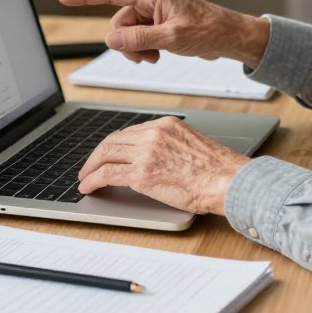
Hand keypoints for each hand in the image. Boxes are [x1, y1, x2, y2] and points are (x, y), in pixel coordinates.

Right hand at [58, 0, 269, 67]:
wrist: (230, 36)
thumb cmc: (208, 30)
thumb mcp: (171, 38)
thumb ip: (139, 39)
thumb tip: (112, 39)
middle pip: (119, 20)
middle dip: (126, 42)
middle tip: (145, 57)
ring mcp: (156, 11)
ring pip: (129, 31)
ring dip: (136, 48)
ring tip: (155, 58)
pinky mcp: (162, 23)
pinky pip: (141, 36)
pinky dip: (145, 48)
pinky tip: (159, 55)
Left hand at [76, 116, 249, 214]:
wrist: (227, 181)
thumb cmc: (218, 170)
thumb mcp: (193, 145)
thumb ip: (172, 146)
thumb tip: (159, 160)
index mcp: (166, 124)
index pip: (131, 131)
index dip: (115, 145)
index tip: (108, 154)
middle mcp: (153, 134)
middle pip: (114, 140)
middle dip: (97, 154)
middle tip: (89, 166)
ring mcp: (146, 152)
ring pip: (106, 154)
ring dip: (90, 167)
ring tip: (85, 178)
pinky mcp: (141, 174)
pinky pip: (107, 174)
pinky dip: (93, 180)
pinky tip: (88, 187)